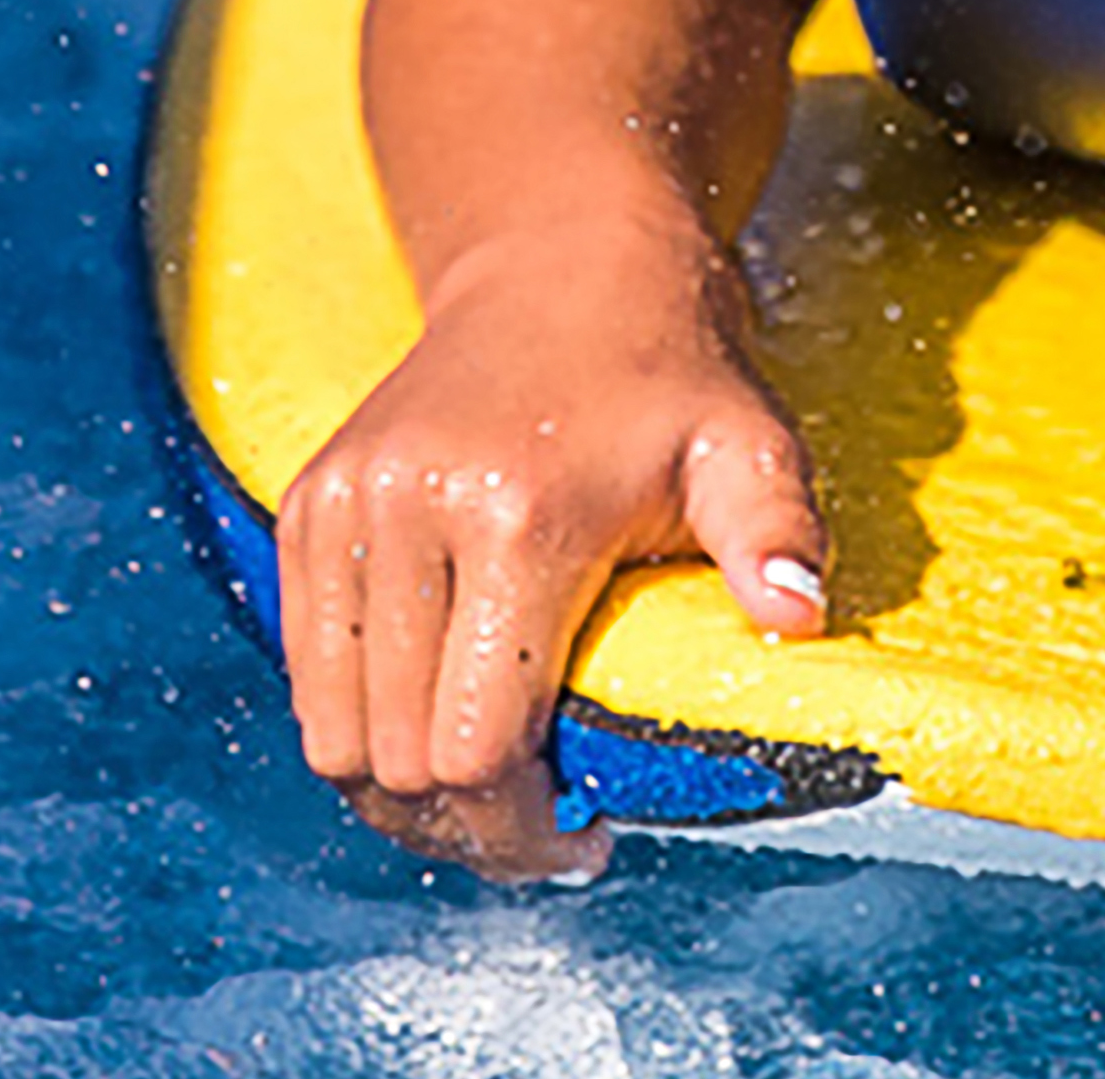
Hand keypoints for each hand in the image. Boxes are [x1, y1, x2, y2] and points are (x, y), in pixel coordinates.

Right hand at [273, 209, 832, 877]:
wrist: (561, 262)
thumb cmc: (671, 374)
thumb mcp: (748, 446)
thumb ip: (776, 533)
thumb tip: (799, 617)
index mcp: (516, 517)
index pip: (474, 748)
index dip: (520, 829)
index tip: (582, 842)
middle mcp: (408, 510)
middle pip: (394, 759)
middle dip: (466, 825)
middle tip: (540, 831)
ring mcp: (342, 505)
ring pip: (330, 733)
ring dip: (401, 789)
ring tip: (486, 790)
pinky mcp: (308, 504)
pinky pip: (306, 668)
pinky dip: (358, 721)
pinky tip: (437, 718)